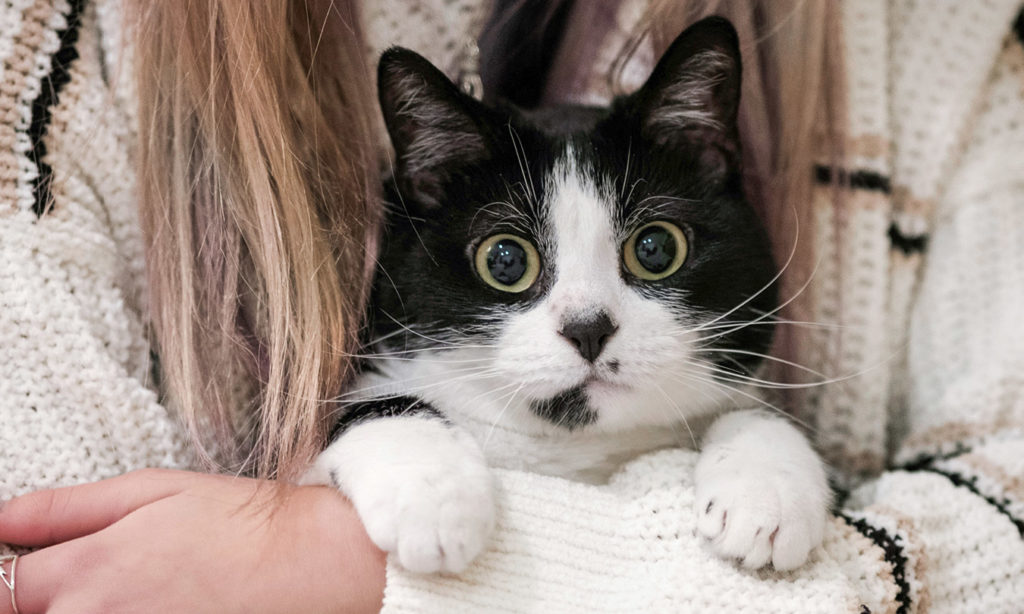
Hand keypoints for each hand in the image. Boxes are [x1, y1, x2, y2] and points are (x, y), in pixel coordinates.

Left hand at [0, 469, 384, 613]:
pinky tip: (158, 604)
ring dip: (85, 610)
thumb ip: (67, 508)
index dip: (9, 578)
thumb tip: (3, 516)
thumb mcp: (153, 491)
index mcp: (88, 570)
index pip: (0, 590)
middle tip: (112, 576)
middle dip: (48, 601)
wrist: (309, 564)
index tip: (32, 569)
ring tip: (138, 590)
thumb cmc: (238, 523)